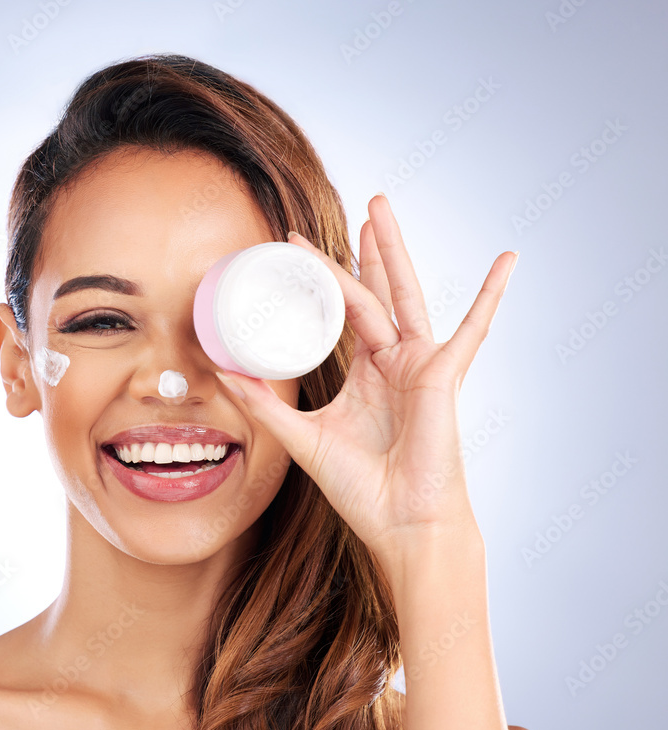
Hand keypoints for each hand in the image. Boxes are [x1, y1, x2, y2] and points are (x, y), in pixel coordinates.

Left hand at [215, 194, 517, 560]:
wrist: (402, 522)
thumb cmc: (361, 488)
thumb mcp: (301, 436)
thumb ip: (263, 403)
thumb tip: (220, 371)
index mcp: (366, 371)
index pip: (341, 311)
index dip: (319, 279)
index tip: (290, 248)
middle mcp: (394, 360)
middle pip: (374, 291)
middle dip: (361, 250)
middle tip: (349, 210)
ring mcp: (421, 363)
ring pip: (403, 293)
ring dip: (392, 250)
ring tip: (378, 207)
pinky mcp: (445, 374)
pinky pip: (474, 328)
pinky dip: (491, 294)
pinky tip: (508, 259)